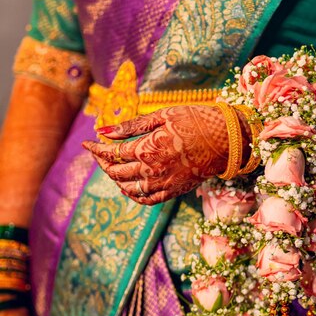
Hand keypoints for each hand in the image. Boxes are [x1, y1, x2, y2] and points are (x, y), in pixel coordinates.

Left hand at [83, 105, 249, 204]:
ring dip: (115, 178)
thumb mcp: (163, 115)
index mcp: (148, 148)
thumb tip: (103, 130)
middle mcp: (152, 170)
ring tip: (113, 166)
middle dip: (103, 162)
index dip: (96, 148)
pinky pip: (146, 199)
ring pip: (128, 188)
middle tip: (99, 152)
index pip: (112, 153)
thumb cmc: (196, 120)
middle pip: (116, 172)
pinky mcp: (174, 191)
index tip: (88, 142)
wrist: (227, 140)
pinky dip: (133, 194)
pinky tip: (129, 186)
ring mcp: (163, 183)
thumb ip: (131, 126)